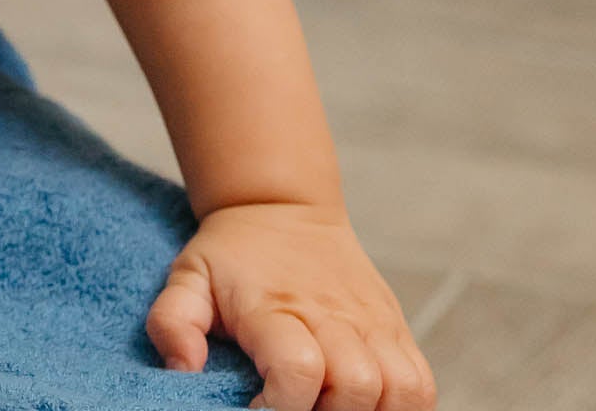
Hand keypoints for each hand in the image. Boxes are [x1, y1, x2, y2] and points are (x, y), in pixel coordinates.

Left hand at [148, 204, 435, 410]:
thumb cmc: (231, 255)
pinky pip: (422, 383)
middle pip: (355, 386)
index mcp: (274, 305)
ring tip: (334, 409)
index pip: (297, 368)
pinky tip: (369, 408)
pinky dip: (405, 407)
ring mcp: (370, 320)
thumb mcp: (188, 276)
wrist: (280, 205)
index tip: (259, 408)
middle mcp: (330, 313)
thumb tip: (184, 369)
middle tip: (299, 408)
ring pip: (399, 389)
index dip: (282, 406)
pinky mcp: (395, 326)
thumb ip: (173, 321)